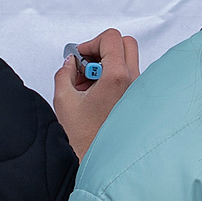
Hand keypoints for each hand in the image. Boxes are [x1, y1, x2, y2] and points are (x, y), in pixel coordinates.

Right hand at [51, 28, 139, 159]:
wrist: (100, 163)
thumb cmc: (86, 139)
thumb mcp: (64, 100)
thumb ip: (64, 73)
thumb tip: (70, 63)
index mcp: (117, 77)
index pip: (111, 38)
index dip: (91, 42)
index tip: (80, 56)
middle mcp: (133, 81)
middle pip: (125, 43)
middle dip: (102, 48)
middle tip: (86, 64)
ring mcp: (137, 91)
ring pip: (127, 60)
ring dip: (107, 64)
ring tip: (88, 84)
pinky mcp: (136, 100)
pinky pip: (128, 77)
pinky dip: (112, 78)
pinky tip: (96, 95)